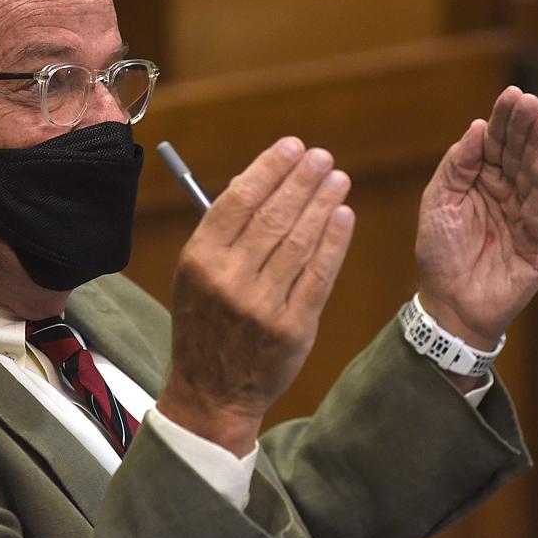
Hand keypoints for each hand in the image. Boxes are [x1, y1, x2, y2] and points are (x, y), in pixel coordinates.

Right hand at [158, 137, 354, 455]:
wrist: (212, 391)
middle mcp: (229, 280)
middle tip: (322, 156)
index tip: (292, 146)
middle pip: (273, 216)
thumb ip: (222, 232)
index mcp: (199, 260)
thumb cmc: (205, 322)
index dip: (269, 168)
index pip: (238, 200)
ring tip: (337, 178)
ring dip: (323, 203)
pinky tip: (343, 216)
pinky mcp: (293, 328)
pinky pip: (319, 275)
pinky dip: (334, 242)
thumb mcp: (194, 276)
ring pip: (300, 241)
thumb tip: (256, 180)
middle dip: (302, 180)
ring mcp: (263, 306)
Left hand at [415, 86, 537, 352]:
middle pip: (520, 154)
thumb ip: (457, 166)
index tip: (512, 94)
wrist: (446, 302)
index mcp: (485, 181)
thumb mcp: (439, 201)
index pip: (498, 144)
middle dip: (526, 126)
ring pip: (536, 177)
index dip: (505, 120)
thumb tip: (477, 128)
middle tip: (530, 99)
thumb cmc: (440, 252)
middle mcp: (511, 194)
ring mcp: (528, 217)